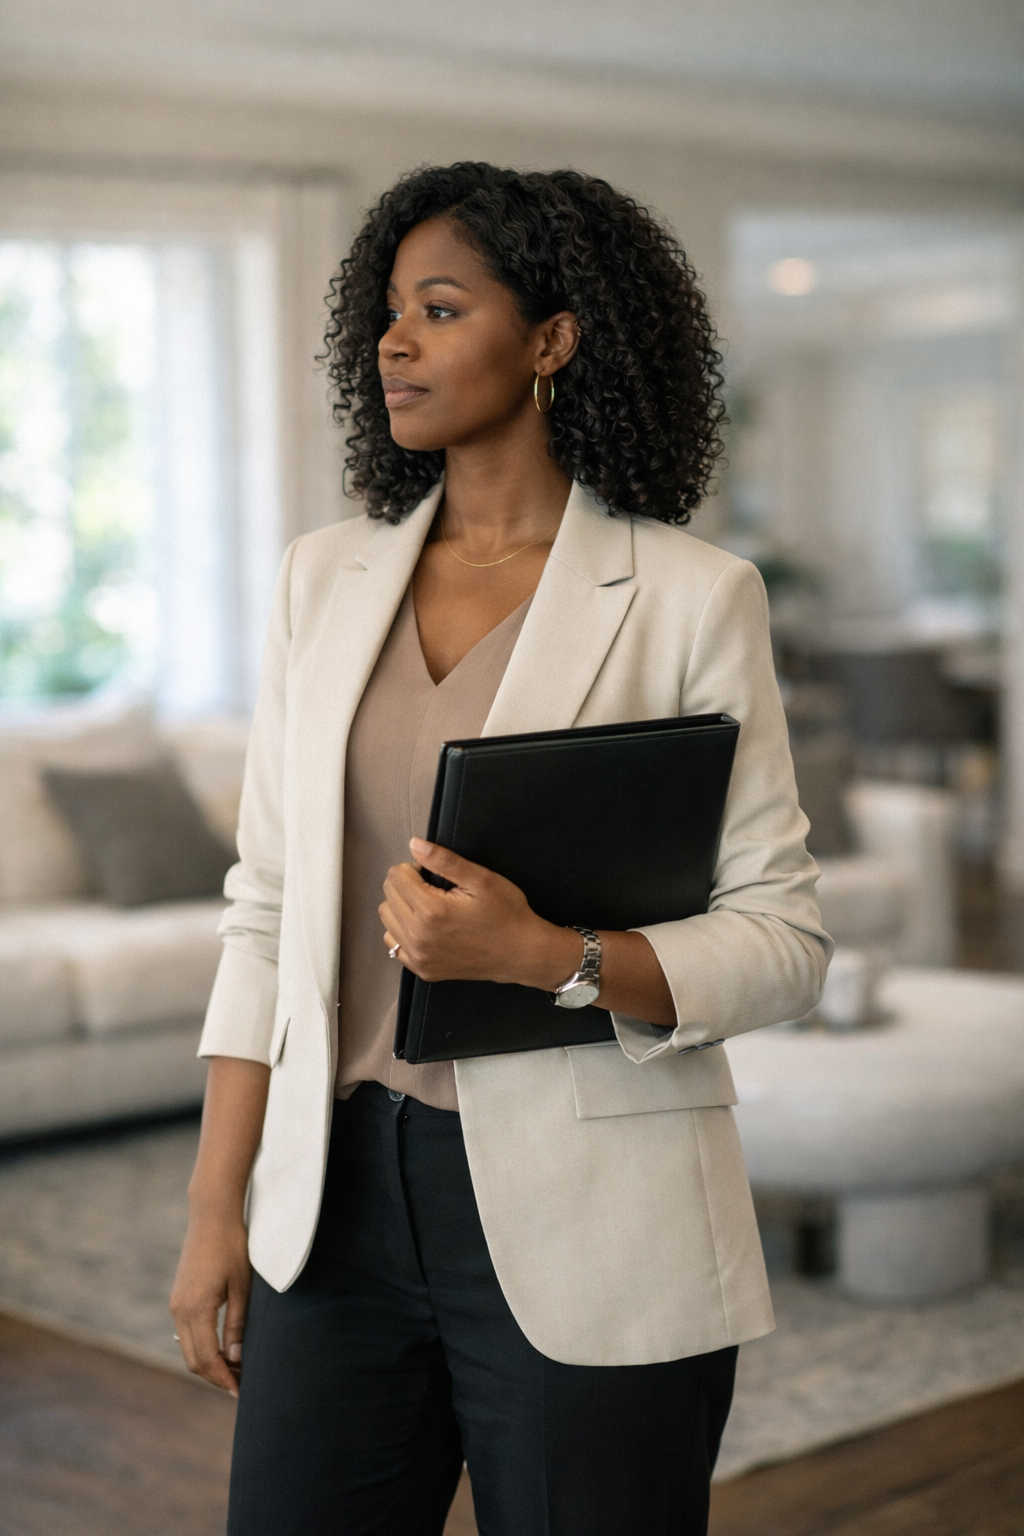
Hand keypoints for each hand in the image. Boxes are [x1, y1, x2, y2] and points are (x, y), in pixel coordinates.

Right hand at [170, 1210, 251, 1396]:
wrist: (212, 1215)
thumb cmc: (232, 1246)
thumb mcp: (242, 1286)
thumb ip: (237, 1323)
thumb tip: (236, 1358)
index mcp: (196, 1309)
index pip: (207, 1358)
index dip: (224, 1378)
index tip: (241, 1391)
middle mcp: (180, 1310)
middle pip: (193, 1360)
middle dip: (216, 1376)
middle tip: (241, 1385)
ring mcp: (176, 1304)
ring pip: (188, 1348)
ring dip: (209, 1363)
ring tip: (235, 1369)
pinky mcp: (179, 1298)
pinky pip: (186, 1333)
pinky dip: (202, 1347)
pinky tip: (223, 1348)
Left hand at [380, 838, 580, 988]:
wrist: (521, 954)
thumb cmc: (506, 914)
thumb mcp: (481, 880)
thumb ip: (444, 861)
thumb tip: (415, 845)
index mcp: (431, 911)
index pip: (396, 876)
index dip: (414, 867)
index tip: (433, 873)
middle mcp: (419, 936)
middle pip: (388, 896)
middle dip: (406, 885)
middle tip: (433, 888)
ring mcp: (419, 956)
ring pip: (387, 920)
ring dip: (401, 907)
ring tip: (428, 906)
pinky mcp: (422, 969)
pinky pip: (393, 945)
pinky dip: (403, 931)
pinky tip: (425, 927)